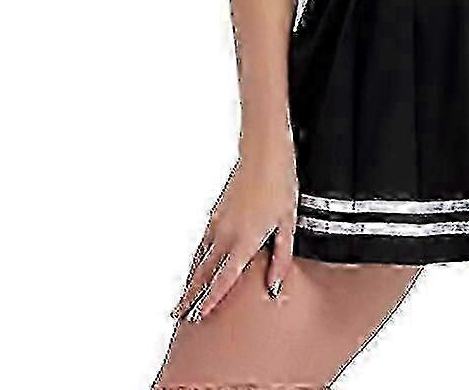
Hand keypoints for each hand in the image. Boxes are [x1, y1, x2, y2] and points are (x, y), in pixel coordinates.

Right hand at [170, 142, 297, 322]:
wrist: (263, 151)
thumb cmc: (279, 182)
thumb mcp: (288, 222)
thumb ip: (280, 258)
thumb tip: (273, 286)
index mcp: (246, 239)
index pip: (224, 279)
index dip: (211, 300)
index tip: (199, 316)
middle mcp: (227, 234)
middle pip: (204, 272)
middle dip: (191, 296)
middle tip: (179, 316)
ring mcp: (218, 222)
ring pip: (200, 258)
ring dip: (191, 279)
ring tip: (183, 298)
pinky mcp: (216, 212)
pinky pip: (203, 243)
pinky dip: (196, 259)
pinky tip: (196, 266)